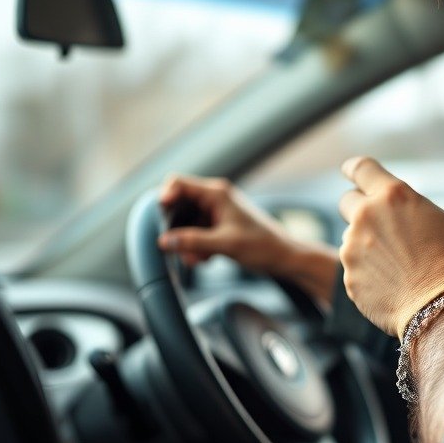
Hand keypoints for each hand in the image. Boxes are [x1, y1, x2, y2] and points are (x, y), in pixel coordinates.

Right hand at [157, 174, 340, 307]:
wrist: (283, 257)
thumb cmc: (262, 246)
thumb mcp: (225, 244)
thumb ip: (193, 241)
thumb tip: (164, 241)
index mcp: (217, 193)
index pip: (178, 183)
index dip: (164, 198)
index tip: (159, 217)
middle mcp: (215, 198)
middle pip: (177, 205)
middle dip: (175, 228)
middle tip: (179, 247)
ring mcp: (215, 212)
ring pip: (185, 223)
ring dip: (186, 241)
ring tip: (197, 258)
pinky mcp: (217, 226)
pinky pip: (195, 233)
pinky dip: (195, 246)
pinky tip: (205, 259)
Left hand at [337, 156, 443, 338]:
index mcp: (396, 197)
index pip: (361, 168)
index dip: (356, 168)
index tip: (352, 171)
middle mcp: (367, 219)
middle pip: (348, 201)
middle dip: (362, 206)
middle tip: (385, 221)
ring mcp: (354, 253)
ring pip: (350, 239)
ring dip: (367, 243)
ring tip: (399, 262)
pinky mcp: (351, 284)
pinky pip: (355, 271)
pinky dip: (369, 274)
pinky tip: (395, 285)